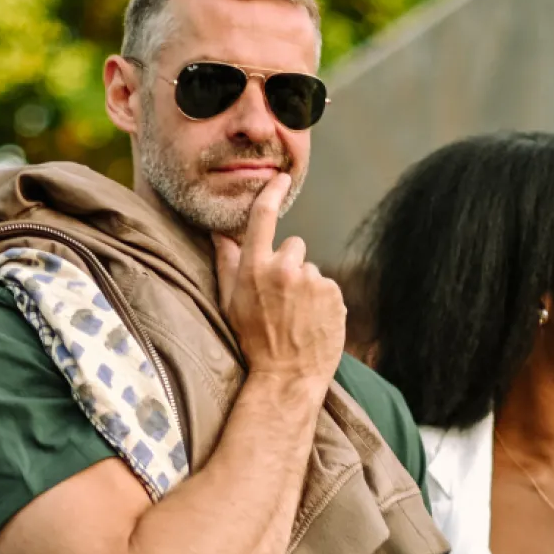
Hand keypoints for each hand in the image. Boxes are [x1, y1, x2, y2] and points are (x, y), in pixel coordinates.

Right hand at [212, 173, 344, 390]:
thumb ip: (226, 263)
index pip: (263, 217)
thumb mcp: (231, 302)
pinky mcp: (334, 294)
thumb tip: (219, 234)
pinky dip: (323, 300)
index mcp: (255, 268)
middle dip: (289, 264)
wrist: (287, 376)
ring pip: (311, 268)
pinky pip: (328, 286)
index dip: (272, 192)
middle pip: (293, 245)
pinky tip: (312, 320)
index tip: (281, 178)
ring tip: (298, 314)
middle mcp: (284, 268)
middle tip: (282, 297)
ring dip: (307, 285)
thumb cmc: (253, 340)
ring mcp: (312, 281)